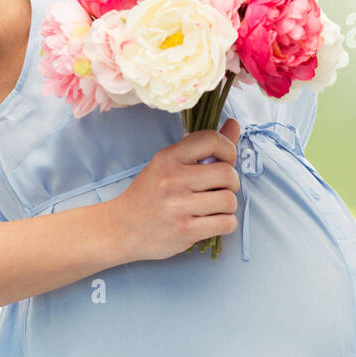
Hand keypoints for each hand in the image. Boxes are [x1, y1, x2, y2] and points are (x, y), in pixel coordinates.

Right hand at [106, 117, 241, 262]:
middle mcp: (173, 180)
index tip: (225, 160)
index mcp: (168, 158)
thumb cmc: (148, 194)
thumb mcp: (168, 163)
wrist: (121, 228)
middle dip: (232, 181)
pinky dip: (226, 223)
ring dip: (229, 205)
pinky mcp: (185, 231)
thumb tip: (234, 125)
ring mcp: (178, 206)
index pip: (212, 140)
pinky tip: (213, 221)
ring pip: (229, 200)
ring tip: (215, 206)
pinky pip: (226, 223)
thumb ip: (202, 146)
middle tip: (221, 187)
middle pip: (227, 173)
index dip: (229, 149)